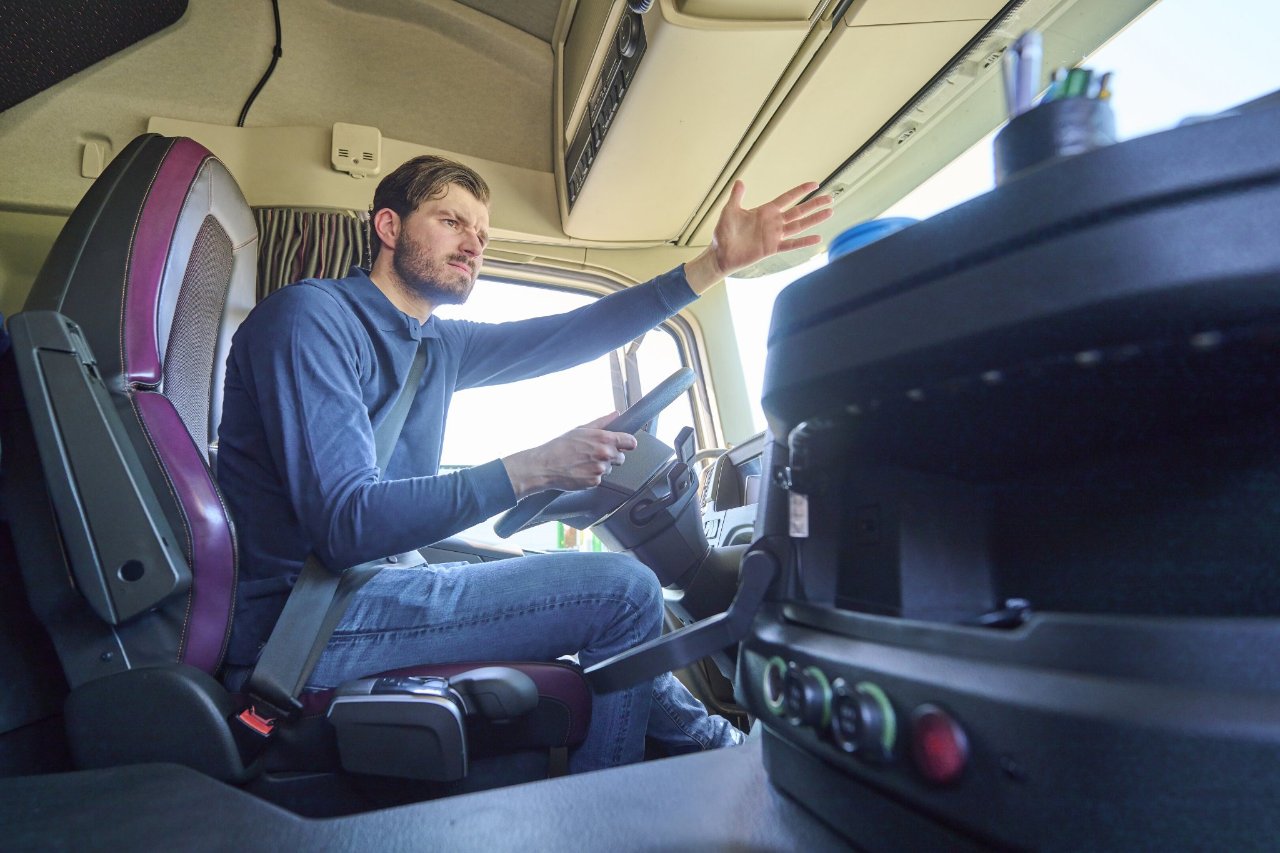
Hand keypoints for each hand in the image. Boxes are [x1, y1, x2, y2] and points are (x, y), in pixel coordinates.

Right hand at [502, 413, 638, 498]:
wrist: (545, 465)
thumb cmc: (560, 446)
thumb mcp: (581, 429)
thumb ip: (602, 422)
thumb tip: (615, 414)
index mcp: (603, 438)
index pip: (630, 442)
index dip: (628, 443)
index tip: (625, 445)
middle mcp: (605, 454)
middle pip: (621, 457)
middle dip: (612, 456)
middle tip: (595, 454)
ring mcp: (600, 469)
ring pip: (609, 469)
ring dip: (601, 466)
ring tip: (584, 462)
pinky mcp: (595, 482)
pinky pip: (600, 479)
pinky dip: (592, 476)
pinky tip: (581, 471)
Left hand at [685, 180, 833, 292]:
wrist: (720, 254)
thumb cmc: (723, 233)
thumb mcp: (730, 210)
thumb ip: (737, 197)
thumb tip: (740, 181)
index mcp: (765, 211)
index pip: (787, 198)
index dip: (800, 191)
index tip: (814, 184)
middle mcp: (773, 222)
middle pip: (799, 210)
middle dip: (814, 204)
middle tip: (830, 198)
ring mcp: (774, 235)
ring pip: (799, 225)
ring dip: (814, 219)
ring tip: (829, 212)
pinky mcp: (772, 248)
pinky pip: (791, 244)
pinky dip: (803, 242)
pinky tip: (816, 238)